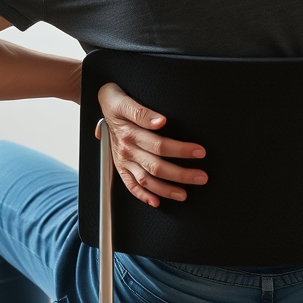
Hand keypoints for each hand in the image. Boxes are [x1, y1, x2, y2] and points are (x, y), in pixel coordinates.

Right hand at [97, 82, 207, 207]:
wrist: (101, 102)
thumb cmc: (115, 100)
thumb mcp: (125, 101)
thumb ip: (142, 112)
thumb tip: (161, 121)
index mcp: (130, 134)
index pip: (160, 145)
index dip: (181, 150)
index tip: (200, 152)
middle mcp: (127, 150)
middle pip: (157, 166)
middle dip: (181, 174)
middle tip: (202, 177)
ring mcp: (123, 160)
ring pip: (146, 180)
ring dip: (166, 189)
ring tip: (185, 194)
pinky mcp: (119, 166)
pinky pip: (130, 185)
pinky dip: (143, 196)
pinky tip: (157, 202)